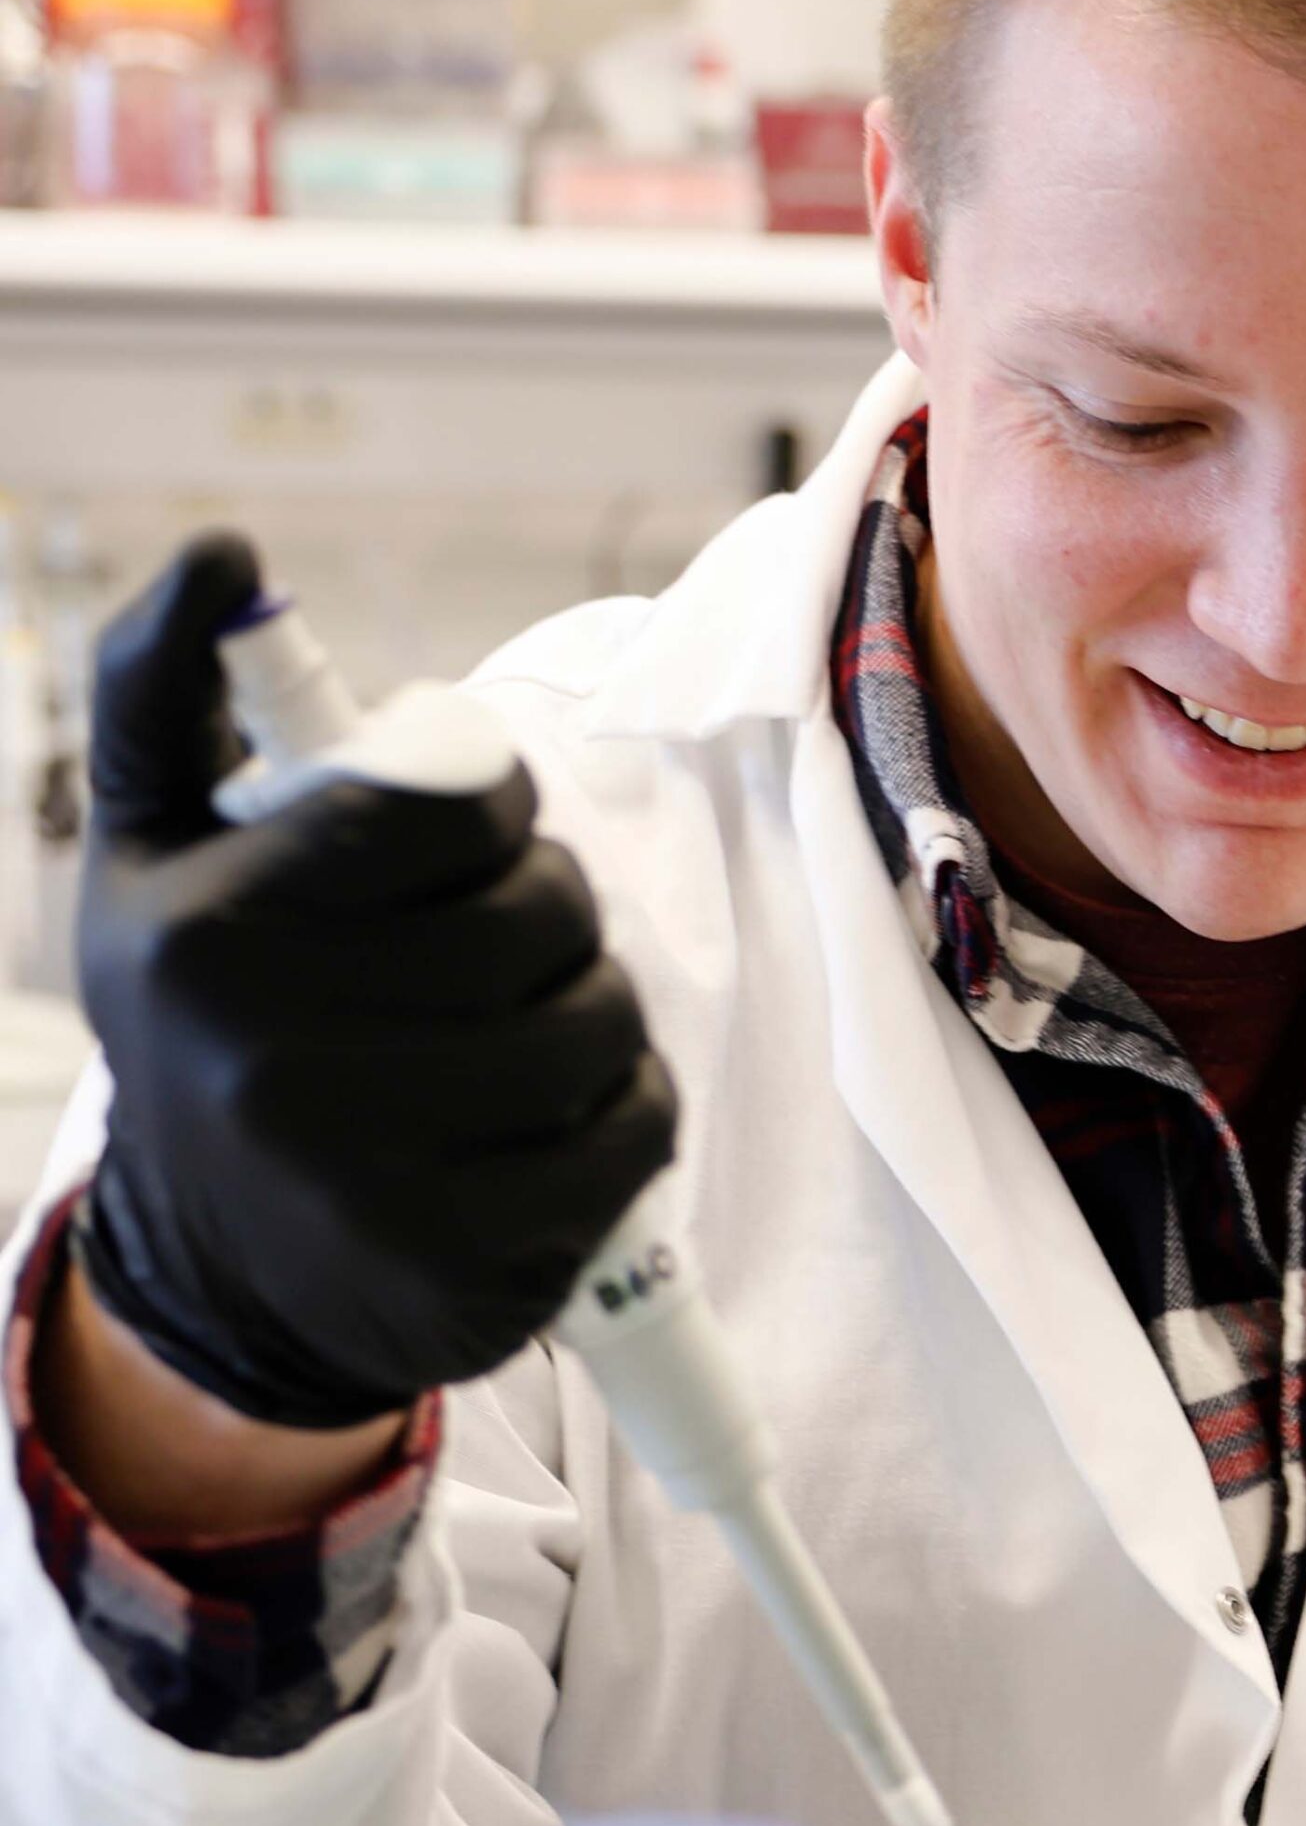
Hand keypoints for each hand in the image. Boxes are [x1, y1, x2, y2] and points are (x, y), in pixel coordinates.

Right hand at [74, 532, 678, 1427]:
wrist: (217, 1272)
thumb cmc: (214, 1016)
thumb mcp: (152, 851)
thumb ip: (169, 691)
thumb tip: (226, 553)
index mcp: (202, 931)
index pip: (452, 805)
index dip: (499, 807)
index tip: (480, 837)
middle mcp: (270, 1058)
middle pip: (542, 916)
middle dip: (559, 911)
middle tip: (518, 940)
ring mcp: (367, 1179)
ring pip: (602, 1026)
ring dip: (603, 1012)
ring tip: (537, 1027)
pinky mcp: (460, 1270)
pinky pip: (634, 1141)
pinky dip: (632, 1115)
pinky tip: (561, 1122)